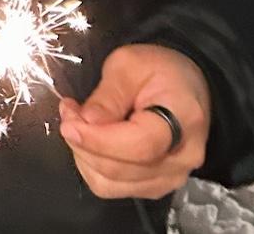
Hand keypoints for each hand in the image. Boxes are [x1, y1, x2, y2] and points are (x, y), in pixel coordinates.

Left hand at [59, 43, 209, 199]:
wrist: (185, 86)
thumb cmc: (159, 69)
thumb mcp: (129, 64)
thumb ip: (108, 96)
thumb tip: (87, 123)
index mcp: (183, 120)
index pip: (140, 146)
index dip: (99, 140)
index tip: (69, 125)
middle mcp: (182, 158)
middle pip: (122, 170)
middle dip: (84, 143)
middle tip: (68, 114)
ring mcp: (171, 177)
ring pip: (113, 184)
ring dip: (85, 156)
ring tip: (77, 123)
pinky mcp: (156, 185)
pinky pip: (114, 188)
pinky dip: (93, 166)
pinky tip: (90, 141)